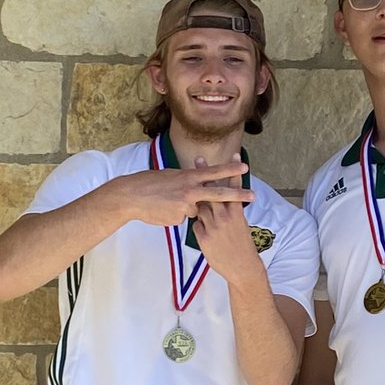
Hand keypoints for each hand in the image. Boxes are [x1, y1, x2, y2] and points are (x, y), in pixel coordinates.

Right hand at [121, 159, 253, 226]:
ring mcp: (185, 205)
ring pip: (195, 211)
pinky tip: (162, 211)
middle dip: (237, 194)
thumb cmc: (148, 184)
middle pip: (218, 193)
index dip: (230, 169)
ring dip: (185, 208)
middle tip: (254, 195)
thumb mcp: (171, 177)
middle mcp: (190, 190)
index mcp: (188, 177)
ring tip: (167, 202)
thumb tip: (196, 188)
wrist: (130, 196)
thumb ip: (187, 182)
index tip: (244, 166)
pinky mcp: (178, 218)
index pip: (213, 173)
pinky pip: (182, 219)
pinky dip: (175, 216)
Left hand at [191, 154, 260, 282]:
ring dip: (196, 197)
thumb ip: (230, 215)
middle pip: (211, 190)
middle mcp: (224, 217)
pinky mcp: (203, 237)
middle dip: (206, 173)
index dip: (232, 171)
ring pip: (201, 207)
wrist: (242, 268)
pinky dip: (197, 224)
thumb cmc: (244, 249)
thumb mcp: (241, 227)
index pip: (232, 187)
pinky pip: (196, 225)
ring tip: (187, 185)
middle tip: (199, 158)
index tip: (234, 157)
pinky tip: (196, 226)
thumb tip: (222, 206)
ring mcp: (212, 226)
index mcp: (236, 213)